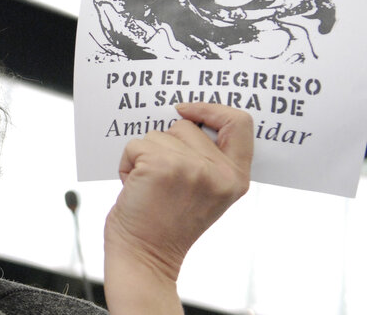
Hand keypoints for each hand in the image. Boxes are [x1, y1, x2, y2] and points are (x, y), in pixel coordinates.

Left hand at [103, 102, 252, 312]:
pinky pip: (135, 145)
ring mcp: (191, 167)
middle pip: (186, 126)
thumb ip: (208, 160)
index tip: (188, 110)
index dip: (213, 109)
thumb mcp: (206, 192)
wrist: (144, 257)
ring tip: (149, 187)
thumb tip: (186, 118)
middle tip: (162, 181)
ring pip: (157, 134)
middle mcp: (218, 172)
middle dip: (166, 145)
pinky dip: (127, 163)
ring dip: (145, 156)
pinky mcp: (161, 165)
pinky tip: (134, 187)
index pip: (239, 123)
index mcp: (235, 177)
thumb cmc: (166, 224)